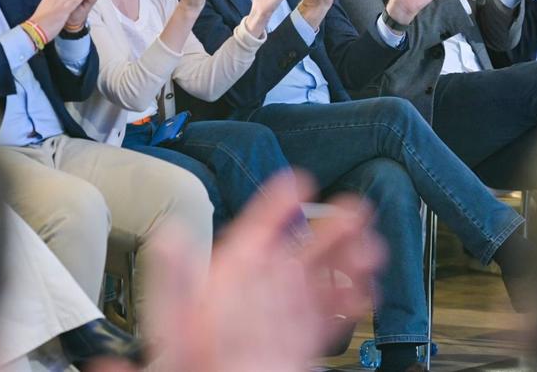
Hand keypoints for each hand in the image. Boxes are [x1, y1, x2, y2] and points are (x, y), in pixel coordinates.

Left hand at [145, 172, 383, 371]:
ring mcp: (283, 317)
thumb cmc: (192, 362)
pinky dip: (353, 301)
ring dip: (348, 262)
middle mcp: (260, 294)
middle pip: (300, 251)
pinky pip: (331, 316)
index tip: (299, 182)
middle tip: (354, 209)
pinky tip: (366, 290)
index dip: (277, 205)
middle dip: (331, 228)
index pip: (255, 232)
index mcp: (229, 280)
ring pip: (322, 279)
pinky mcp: (300, 341)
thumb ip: (174, 279)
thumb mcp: (177, 320)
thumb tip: (167, 236)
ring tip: (369, 251)